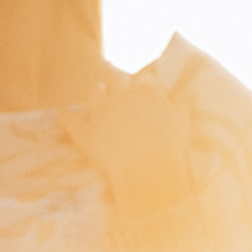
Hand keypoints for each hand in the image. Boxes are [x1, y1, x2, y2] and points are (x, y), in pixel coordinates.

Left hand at [56, 68, 195, 233]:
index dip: (143, 87)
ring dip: (96, 94)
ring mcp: (100, 112)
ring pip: (94, 92)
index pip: (144, 80)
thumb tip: (189, 93)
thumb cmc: (170, 148)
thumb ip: (183, 105)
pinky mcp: (84, 131)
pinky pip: (67, 119)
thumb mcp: (182, 123)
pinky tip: (62, 117)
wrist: (148, 171)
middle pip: (117, 81)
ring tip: (96, 99)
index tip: (144, 94)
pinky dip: (64, 118)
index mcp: (146, 91)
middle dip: (119, 87)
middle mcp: (121, 95)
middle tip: (120, 96)